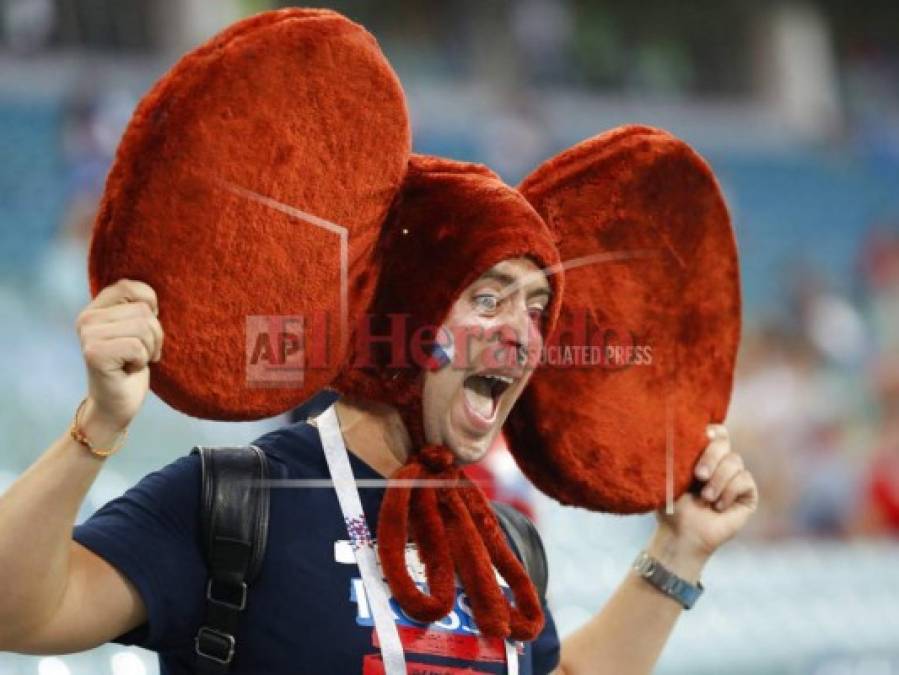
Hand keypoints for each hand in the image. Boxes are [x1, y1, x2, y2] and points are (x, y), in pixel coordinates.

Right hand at [76, 279, 163, 431]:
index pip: (130, 287)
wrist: (115, 405)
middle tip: (142, 354)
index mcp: (95, 308)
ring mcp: (88, 335)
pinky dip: (142, 360)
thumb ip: (138, 309)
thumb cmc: (131, 367)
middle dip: (154, 335)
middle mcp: (86, 318)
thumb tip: (154, 297)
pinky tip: (129, 370)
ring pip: (144, 327)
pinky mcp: (94, 353)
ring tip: (135, 361)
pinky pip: (138, 346)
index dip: (150, 307)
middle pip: (144, 311)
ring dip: (149, 349)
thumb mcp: (137, 331)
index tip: (145, 330)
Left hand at [654, 424, 758, 558]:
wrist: (682, 535)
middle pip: (724, 442)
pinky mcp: (747, 493)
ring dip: (718, 480)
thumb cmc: (671, 507)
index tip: (703, 438)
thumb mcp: (669, 477)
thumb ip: (676, 454)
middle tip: (698, 476)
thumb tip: (675, 431)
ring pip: (734, 461)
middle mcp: (720, 463)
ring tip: (705, 498)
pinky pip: (744, 480)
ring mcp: (735, 477)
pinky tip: (717, 506)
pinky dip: (728, 492)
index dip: (712, 432)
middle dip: (711, 457)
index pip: (714, 431)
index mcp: (700, 455)